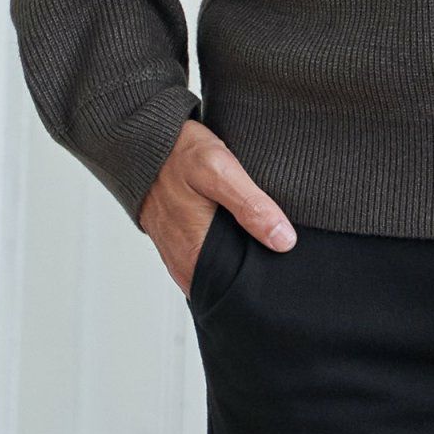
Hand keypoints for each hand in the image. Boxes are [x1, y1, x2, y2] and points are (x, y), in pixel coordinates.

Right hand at [138, 119, 298, 295]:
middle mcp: (186, 264)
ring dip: (243, 258)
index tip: (287, 268)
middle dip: (257, 271)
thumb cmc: (178, 155)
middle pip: (231, 282)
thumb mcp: (219, 171)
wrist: (145, 143)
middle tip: (283, 252)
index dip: (264, 281)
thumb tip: (283, 240)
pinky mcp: (182, 243)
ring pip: (223, 270)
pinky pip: (212, 256)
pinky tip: (244, 230)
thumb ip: (251, 206)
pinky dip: (230, 247)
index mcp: (196, 257)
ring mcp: (182, 255)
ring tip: (267, 241)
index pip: (238, 290)